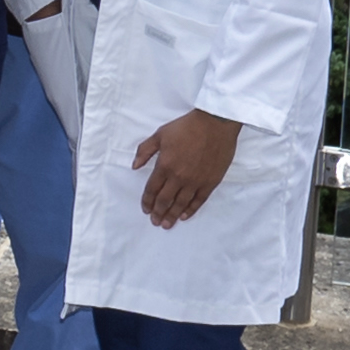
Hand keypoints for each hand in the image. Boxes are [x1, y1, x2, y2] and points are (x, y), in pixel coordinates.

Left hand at [132, 107, 243, 227]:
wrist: (215, 125)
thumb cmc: (186, 128)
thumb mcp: (159, 135)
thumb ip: (145, 151)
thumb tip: (134, 166)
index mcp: (165, 165)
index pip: (152, 189)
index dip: (147, 201)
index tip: (145, 209)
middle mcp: (179, 177)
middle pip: (165, 200)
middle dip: (158, 212)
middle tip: (155, 222)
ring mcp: (196, 181)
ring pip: (181, 204)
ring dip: (173, 215)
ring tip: (167, 224)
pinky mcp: (211, 182)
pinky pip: (199, 200)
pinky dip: (191, 210)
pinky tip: (185, 216)